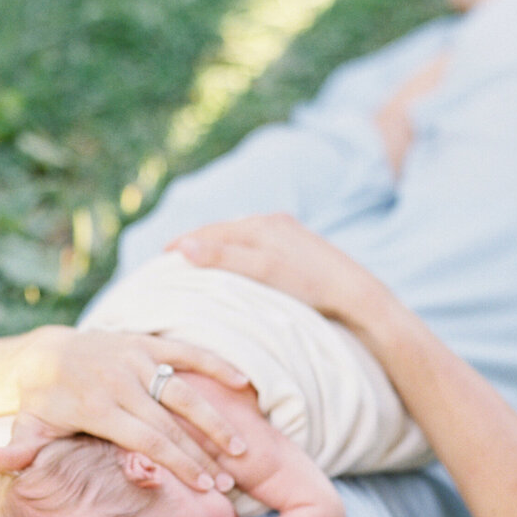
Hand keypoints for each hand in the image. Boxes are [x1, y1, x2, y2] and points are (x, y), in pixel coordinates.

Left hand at [0, 326, 248, 490]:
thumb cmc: (42, 405)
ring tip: (241, 449)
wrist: (43, 352)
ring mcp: (134, 358)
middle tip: (227, 482)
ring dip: (215, 419)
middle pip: (170, 422)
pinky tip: (243, 384)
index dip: (178, 462)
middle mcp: (119, 380)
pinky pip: (186, 352)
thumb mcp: (27, 429)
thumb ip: (18, 451)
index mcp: (97, 407)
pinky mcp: (145, 342)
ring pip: (184, 390)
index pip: (146, 439)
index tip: (203, 486)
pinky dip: (215, 364)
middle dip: (202, 453)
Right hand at [170, 213, 381, 323]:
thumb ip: (223, 258)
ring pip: (241, 237)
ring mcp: (287, 232)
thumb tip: (182, 247)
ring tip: (199, 263)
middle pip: (223, 230)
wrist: (357, 294)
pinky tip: (238, 267)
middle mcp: (272, 222)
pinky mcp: (299, 246)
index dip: (182, 243)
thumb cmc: (309, 285)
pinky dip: (239, 253)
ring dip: (218, 247)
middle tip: (171, 260)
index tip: (160, 257)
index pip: (209, 231)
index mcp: (260, 225)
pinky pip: (257, 245)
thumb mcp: (262, 272)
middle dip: (197, 243)